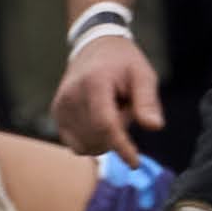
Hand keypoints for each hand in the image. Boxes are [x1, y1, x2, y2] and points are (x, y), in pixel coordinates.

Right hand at [52, 30, 162, 163]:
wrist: (94, 47)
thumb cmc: (123, 62)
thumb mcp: (143, 75)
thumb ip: (148, 101)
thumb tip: (154, 127)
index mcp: (94, 83)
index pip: (105, 125)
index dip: (120, 147)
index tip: (134, 163)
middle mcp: (71, 96)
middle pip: (97, 137)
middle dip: (118, 134)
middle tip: (125, 109)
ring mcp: (60, 106)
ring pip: (85, 145)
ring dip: (104, 139)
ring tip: (111, 113)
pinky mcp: (56, 114)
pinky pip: (75, 144)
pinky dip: (91, 141)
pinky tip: (98, 122)